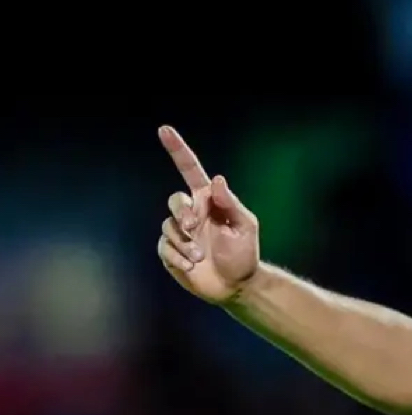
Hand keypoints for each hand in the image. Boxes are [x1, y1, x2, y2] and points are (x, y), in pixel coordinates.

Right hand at [157, 125, 259, 304]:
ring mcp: (179, 232)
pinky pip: (164, 247)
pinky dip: (177, 256)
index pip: (190, 170)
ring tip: (200, 257)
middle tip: (193, 227)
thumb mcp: (245, 226)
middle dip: (181, 212)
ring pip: (168, 225)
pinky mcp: (170, 251)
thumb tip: (216, 180)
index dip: (177, 149)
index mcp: (209, 201)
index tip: (165, 129)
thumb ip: (231, 204)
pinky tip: (191, 266)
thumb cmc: (244, 253)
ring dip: (184, 242)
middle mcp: (192, 213)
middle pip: (174, 199)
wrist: (236, 285)